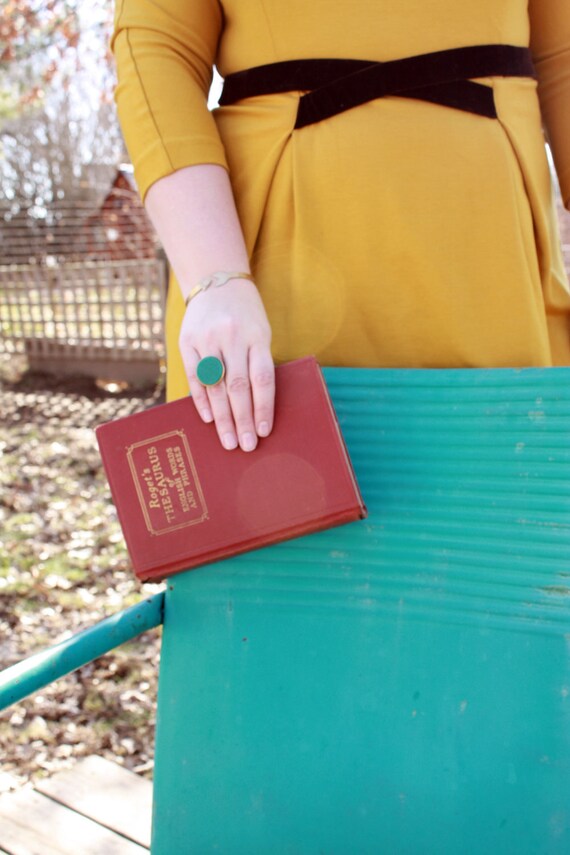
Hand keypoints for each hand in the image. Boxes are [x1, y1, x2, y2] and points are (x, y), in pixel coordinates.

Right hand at [179, 278, 274, 451]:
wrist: (216, 281)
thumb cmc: (246, 316)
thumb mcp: (260, 332)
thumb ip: (258, 363)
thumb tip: (257, 409)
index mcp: (257, 336)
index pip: (262, 378)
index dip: (263, 407)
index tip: (264, 432)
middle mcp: (232, 337)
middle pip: (238, 387)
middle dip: (243, 420)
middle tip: (246, 446)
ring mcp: (207, 339)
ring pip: (216, 386)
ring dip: (222, 418)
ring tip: (229, 441)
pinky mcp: (187, 341)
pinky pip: (195, 377)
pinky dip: (202, 400)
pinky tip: (209, 419)